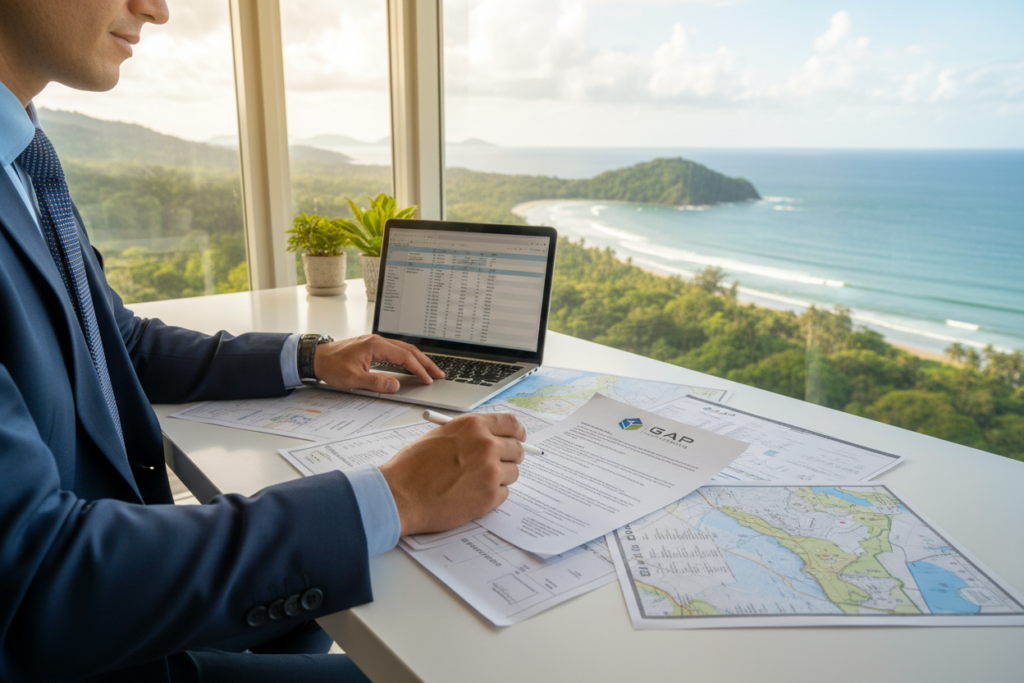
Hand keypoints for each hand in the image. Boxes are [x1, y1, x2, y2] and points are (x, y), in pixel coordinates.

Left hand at [313, 334, 443, 392]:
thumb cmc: (331, 366)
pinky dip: (407, 358)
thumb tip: (395, 385)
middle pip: (409, 350)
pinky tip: (411, 365)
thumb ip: (375, 382)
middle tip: (439, 374)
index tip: (428, 380)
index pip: (404, 357)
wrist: (316, 357)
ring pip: (404, 349)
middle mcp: (378, 341)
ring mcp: (376, 342)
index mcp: (375, 346)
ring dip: (418, 359)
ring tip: (430, 370)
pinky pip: (396, 351)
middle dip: (425, 362)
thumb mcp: (353, 379)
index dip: (419, 369)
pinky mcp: (373, 347)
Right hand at [379, 413, 526, 535]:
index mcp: (474, 426)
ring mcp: (490, 472)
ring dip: (499, 478)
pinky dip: (492, 495)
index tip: (519, 438)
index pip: (512, 423)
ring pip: (513, 473)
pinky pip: (504, 493)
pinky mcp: (490, 497)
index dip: (517, 432)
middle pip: (518, 449)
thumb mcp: (442, 435)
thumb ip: (469, 434)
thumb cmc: (413, 467)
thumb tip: (493, 437)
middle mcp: (486, 445)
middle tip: (497, 464)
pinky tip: (470, 495)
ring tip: (474, 482)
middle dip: (510, 457)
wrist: (400, 495)